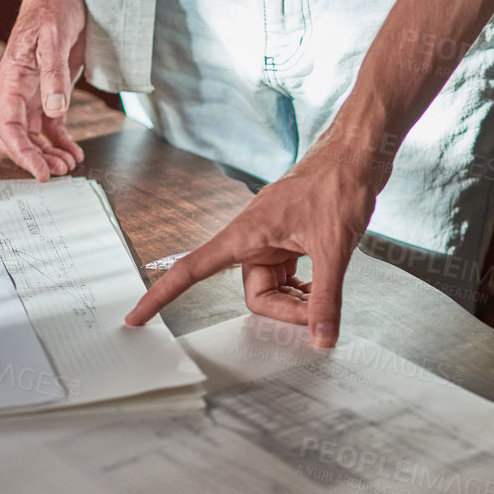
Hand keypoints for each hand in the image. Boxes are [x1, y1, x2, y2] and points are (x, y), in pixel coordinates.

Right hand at [0, 0, 87, 180]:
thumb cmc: (52, 6)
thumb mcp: (54, 38)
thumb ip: (54, 76)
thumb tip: (55, 112)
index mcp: (12, 79)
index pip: (9, 127)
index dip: (23, 153)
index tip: (41, 173)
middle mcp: (20, 90)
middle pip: (18, 137)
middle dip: (36, 158)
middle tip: (60, 172)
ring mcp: (36, 92)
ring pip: (35, 135)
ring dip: (50, 153)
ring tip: (70, 165)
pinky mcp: (53, 90)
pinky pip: (52, 125)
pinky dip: (61, 141)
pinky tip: (75, 152)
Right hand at [124, 142, 383, 346]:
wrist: (358, 155)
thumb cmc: (338, 183)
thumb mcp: (334, 248)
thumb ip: (326, 300)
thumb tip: (322, 338)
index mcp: (246, 234)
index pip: (190, 269)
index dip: (161, 296)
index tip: (135, 317)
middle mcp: (253, 238)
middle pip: (255, 295)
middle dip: (285, 309)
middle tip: (316, 312)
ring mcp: (273, 240)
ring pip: (273, 289)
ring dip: (298, 300)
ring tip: (325, 295)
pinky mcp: (291, 240)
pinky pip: (287, 277)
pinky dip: (306, 289)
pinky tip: (325, 287)